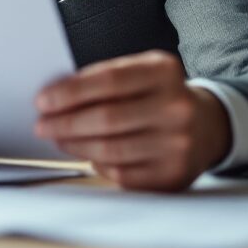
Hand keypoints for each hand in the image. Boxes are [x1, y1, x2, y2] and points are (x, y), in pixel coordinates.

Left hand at [34, 50, 229, 191]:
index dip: (70, 92)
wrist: (206, 125)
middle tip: (42, 124)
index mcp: (164, 72)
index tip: (42, 100)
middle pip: (107, 118)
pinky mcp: (174, 175)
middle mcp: (176, 107)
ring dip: (75, 145)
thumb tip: (54, 97)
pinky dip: (97, 164)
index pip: (109, 80)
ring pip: (111, 149)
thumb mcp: (140, 72)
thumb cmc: (158, 95)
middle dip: (65, 122)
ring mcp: (179, 144)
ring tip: (57, 138)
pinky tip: (85, 155)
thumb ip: (103, 78)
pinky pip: (122, 173)